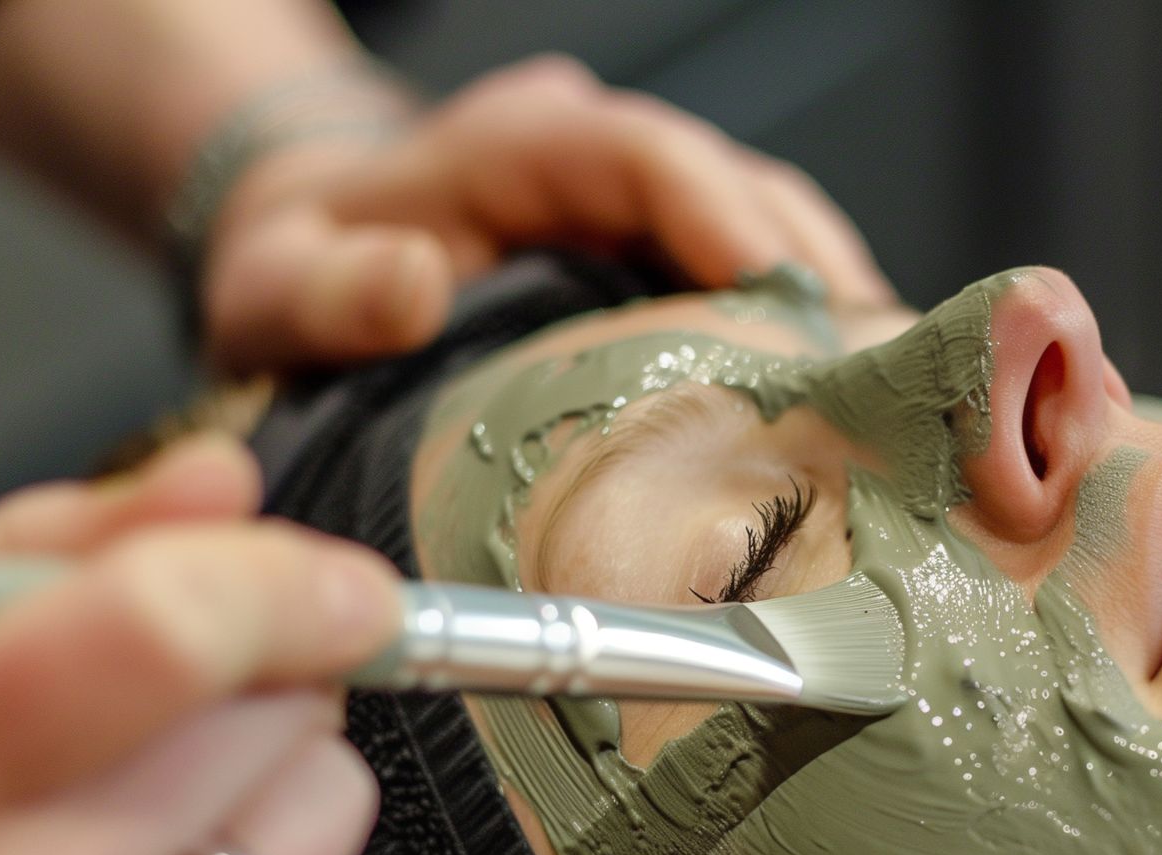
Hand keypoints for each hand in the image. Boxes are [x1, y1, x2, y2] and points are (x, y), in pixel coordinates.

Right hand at [0, 437, 396, 854]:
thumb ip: (54, 554)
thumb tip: (217, 487)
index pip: (167, 637)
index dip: (279, 582)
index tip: (331, 581)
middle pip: (285, 711)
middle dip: (242, 689)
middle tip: (140, 730)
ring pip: (333, 807)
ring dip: (257, 798)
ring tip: (127, 838)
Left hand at [202, 55, 894, 371]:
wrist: (320, 263)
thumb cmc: (306, 277)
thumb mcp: (276, 292)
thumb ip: (329, 292)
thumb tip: (414, 282)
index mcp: (511, 147)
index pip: (639, 149)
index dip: (718, 208)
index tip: (775, 290)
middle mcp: (597, 161)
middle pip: (740, 186)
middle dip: (815, 274)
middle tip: (873, 375)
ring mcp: (644, 207)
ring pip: (774, 225)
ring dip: (832, 307)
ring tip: (886, 399)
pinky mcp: (670, 255)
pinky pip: (763, 271)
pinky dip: (811, 330)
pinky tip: (848, 397)